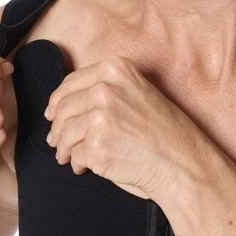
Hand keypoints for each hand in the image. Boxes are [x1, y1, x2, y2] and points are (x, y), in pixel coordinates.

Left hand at [45, 56, 198, 197]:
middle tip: (57, 140)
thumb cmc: (164, 131)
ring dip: (64, 148)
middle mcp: (105, 89)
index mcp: (115, 69)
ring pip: (64, 133)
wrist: (183, 163)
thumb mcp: (137, 92)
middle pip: (62, 109)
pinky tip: (85, 167)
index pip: (70, 83)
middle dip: (58, 128)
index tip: (52, 112)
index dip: (57, 100)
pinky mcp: (96, 146)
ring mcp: (99, 117)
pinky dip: (77, 163)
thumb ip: (104, 88)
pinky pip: (74, 155)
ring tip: (68, 156)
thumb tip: (60, 106)